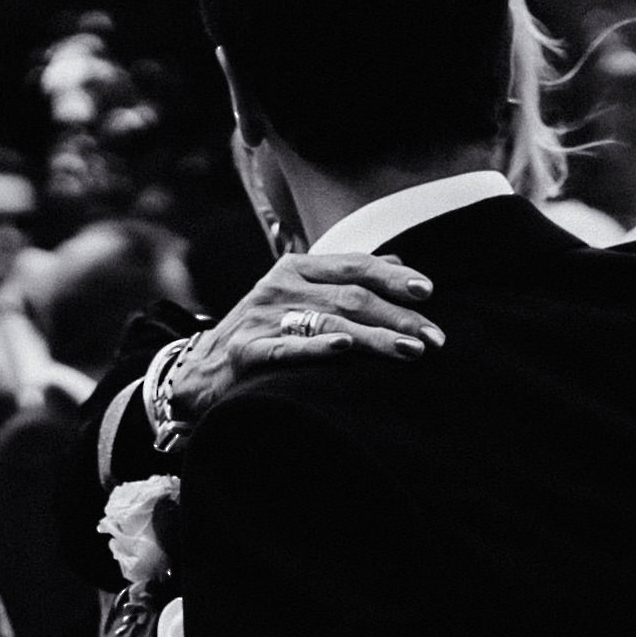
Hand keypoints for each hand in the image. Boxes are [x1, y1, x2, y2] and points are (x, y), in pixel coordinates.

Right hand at [161, 253, 442, 425]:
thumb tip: (397, 264)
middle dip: (397, 316)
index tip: (428, 292)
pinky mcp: (247, 351)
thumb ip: (343, 280)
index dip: (392, 277)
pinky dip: (317, 348)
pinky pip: (287, 348)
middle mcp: (279, 286)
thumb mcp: (299, 297)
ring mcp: (262, 319)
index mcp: (295, 268)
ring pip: (329, 322)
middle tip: (434, 337)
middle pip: (349, 296)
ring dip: (375, 337)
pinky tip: (345, 350)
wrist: (201, 372)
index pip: (353, 265)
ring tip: (410, 351)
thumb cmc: (263, 333)